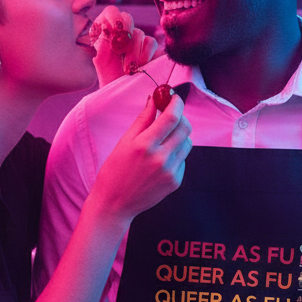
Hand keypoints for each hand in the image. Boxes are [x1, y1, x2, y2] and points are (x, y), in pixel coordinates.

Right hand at [91, 89, 191, 222]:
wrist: (115, 203)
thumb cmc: (114, 171)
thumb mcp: (124, 142)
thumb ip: (143, 119)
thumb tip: (154, 99)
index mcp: (144, 145)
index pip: (171, 118)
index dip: (176, 104)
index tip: (174, 98)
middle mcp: (160, 159)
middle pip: (185, 128)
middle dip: (180, 117)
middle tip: (170, 116)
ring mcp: (170, 172)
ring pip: (187, 143)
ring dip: (179, 136)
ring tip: (163, 141)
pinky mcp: (175, 182)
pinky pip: (183, 159)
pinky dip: (176, 154)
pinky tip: (160, 160)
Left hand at [92, 6, 157, 86]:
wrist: (122, 93)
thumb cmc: (108, 77)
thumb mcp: (100, 64)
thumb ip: (100, 47)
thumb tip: (106, 32)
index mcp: (106, 29)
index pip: (111, 12)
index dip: (113, 17)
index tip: (114, 31)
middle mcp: (122, 30)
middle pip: (127, 18)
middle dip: (125, 33)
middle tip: (121, 49)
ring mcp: (136, 38)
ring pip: (139, 33)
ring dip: (133, 51)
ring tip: (127, 69)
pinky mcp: (149, 47)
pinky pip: (150, 43)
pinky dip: (145, 55)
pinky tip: (138, 67)